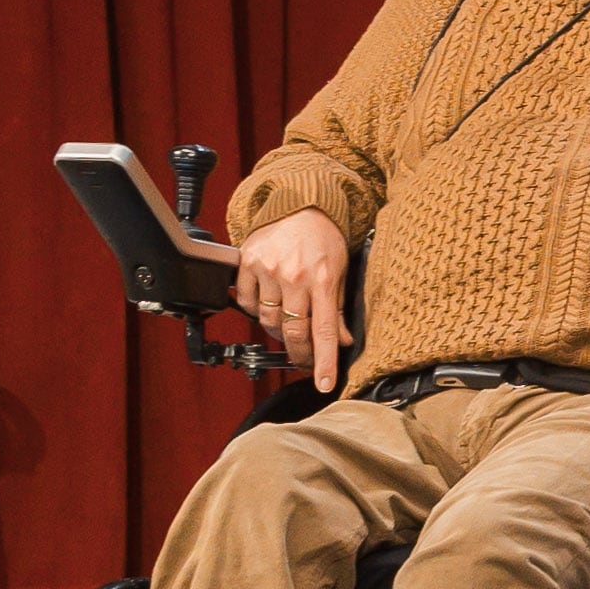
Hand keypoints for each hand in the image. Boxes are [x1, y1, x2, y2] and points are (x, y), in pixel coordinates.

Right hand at [231, 209, 352, 393]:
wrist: (299, 205)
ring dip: (278, 331)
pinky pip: (247, 302)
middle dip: (299, 353)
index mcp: (323, 281)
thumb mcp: (340, 271)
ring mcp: (268, 270)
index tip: (323, 384)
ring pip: (268, 321)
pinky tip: (268, 303)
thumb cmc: (324, 238)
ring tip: (288, 323)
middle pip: (293, 332)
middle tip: (304, 360)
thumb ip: (338, 307)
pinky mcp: (247, 263)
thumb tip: (342, 341)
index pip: (324, 332)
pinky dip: (256, 310)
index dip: (323, 362)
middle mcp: (295, 277)